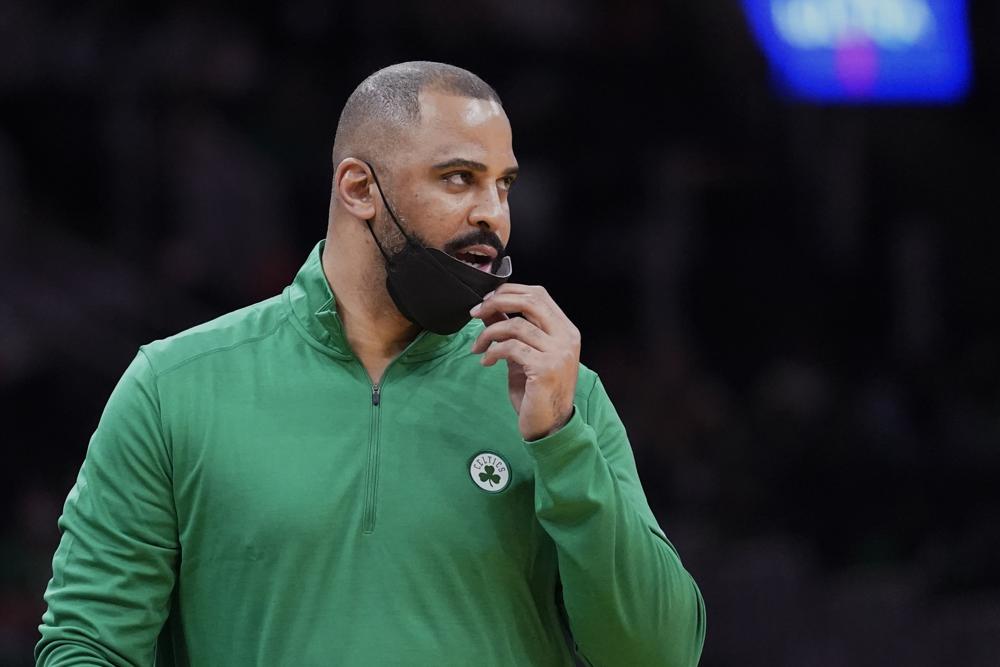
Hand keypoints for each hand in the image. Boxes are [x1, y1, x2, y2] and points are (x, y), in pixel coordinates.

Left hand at [470, 284, 580, 440]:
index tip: (487, 299)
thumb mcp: (523, 355)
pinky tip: (487, 362)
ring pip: (515, 325)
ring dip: (488, 333)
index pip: (539, 294)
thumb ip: (512, 331)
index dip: (510, 290)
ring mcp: (558, 352)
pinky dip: (492, 352)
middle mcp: (566, 337)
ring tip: (478, 347)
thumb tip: (489, 308)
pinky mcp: (545, 368)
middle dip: (497, 302)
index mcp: (565, 330)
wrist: (550, 426)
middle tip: (476, 312)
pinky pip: (511, 348)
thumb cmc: (537, 392)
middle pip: (529, 302)